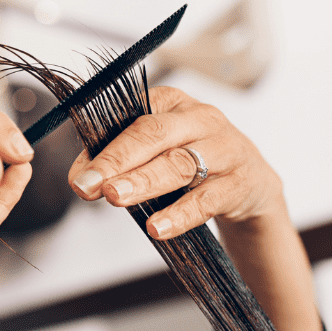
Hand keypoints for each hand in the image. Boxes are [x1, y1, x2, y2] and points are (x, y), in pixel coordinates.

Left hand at [66, 86, 283, 238]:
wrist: (252, 185)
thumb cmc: (192, 160)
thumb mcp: (157, 152)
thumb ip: (119, 160)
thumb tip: (81, 179)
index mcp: (171, 103)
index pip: (132, 117)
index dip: (103, 146)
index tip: (79, 175)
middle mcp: (200, 118)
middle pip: (154, 135)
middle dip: (117, 161)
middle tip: (89, 185)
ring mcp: (225, 148)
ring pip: (179, 163)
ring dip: (143, 182)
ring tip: (115, 197)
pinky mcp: (241, 183)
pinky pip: (207, 199)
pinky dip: (179, 214)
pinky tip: (156, 227)